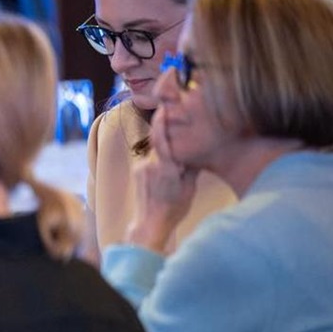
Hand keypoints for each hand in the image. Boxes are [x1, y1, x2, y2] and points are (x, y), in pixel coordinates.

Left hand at [124, 114, 198, 252]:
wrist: (150, 223)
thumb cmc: (174, 207)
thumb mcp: (190, 188)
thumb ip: (191, 166)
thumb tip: (196, 150)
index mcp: (165, 168)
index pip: (161, 139)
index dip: (161, 122)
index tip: (163, 108)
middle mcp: (150, 165)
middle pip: (162, 145)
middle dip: (172, 145)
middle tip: (182, 157)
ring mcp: (140, 167)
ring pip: (156, 153)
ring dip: (166, 158)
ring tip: (173, 176)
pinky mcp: (136, 171)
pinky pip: (150, 160)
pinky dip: (158, 164)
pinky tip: (163, 179)